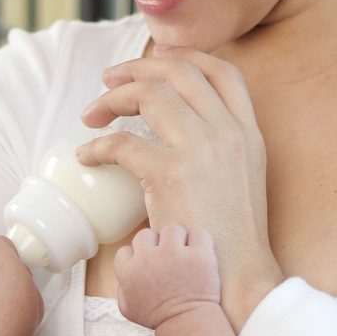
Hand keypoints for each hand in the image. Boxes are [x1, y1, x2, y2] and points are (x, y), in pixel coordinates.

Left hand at [78, 46, 284, 330]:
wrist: (237, 277)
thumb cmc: (228, 242)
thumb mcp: (239, 184)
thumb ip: (218, 153)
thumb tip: (175, 139)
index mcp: (249, 134)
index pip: (223, 71)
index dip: (186, 58)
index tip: (157, 61)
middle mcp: (230, 133)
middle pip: (181, 73)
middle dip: (138, 68)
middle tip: (108, 80)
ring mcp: (203, 150)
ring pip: (151, 94)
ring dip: (113, 98)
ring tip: (92, 115)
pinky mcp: (173, 173)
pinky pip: (124, 143)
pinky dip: (98, 146)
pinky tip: (88, 157)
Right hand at [113, 224, 219, 329]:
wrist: (189, 324)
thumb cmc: (159, 318)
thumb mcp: (128, 309)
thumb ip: (121, 288)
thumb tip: (125, 274)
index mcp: (129, 272)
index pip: (126, 249)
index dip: (138, 257)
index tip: (149, 266)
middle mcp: (148, 259)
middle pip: (147, 234)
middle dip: (156, 245)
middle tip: (167, 259)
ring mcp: (174, 255)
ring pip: (172, 229)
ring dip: (178, 240)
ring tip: (184, 255)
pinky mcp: (199, 255)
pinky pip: (198, 233)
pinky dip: (200, 241)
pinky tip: (199, 254)